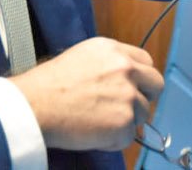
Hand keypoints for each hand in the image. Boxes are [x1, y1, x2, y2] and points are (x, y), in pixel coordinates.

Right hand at [10, 37, 163, 151]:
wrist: (35, 105)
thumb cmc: (49, 84)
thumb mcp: (83, 56)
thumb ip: (109, 64)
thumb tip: (124, 82)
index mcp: (115, 51)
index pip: (146, 62)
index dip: (140, 78)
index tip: (132, 88)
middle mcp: (126, 69)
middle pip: (156, 85)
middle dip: (144, 97)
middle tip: (124, 108)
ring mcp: (128, 96)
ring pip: (144, 114)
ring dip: (127, 121)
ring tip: (99, 122)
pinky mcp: (124, 122)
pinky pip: (129, 137)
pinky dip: (114, 140)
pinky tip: (94, 134)